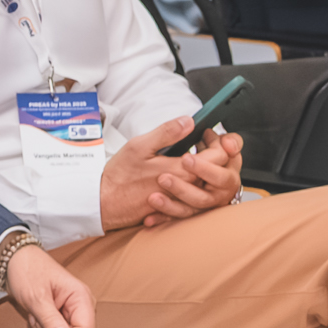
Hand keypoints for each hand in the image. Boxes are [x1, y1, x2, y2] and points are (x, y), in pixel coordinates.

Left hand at [3, 243, 95, 327]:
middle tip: (37, 322)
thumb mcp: (35, 297)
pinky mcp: (63, 316)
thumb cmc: (27, 271)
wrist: (15, 260)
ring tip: (35, 316)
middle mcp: (83, 306)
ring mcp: (74, 312)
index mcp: (82, 298)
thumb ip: (49, 319)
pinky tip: (36, 318)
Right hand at [99, 119, 242, 231]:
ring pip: (211, 182)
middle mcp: (189, 188)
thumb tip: (188, 121)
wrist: (105, 204)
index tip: (207, 134)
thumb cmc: (119, 177)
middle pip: (221, 169)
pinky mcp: (179, 207)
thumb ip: (166, 132)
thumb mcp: (138, 146)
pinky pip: (199, 194)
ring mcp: (186, 199)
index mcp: (183, 171)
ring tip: (194, 156)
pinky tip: (183, 173)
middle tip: (203, 142)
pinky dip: (197, 181)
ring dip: (208, 167)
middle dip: (217, 152)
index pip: (221, 155)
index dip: (218, 141)